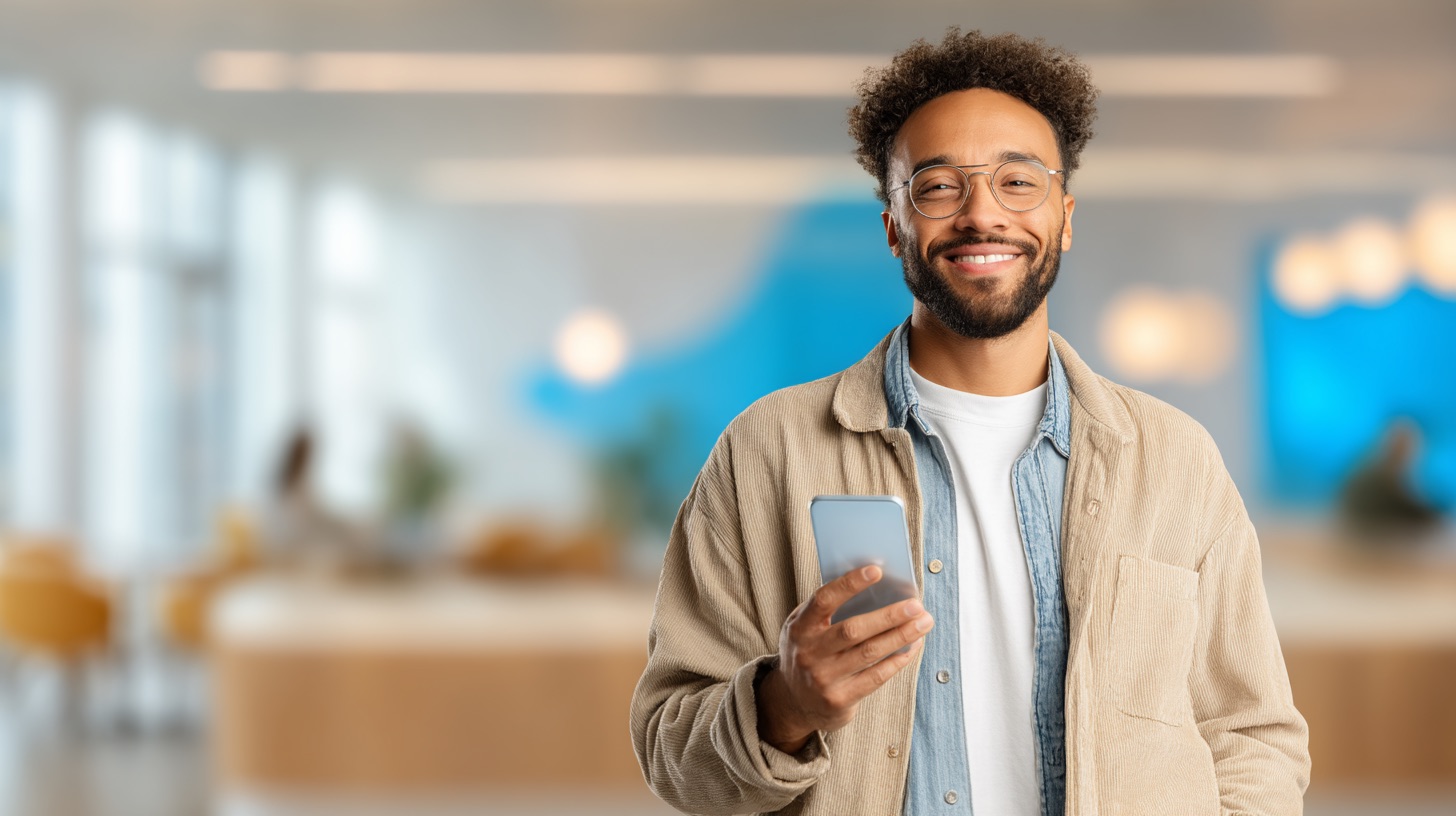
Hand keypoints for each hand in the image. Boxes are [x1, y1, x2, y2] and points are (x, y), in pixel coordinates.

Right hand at [755, 565, 932, 753]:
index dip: (849, 584)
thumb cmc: (809, 653)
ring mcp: (823, 678)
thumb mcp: (806, 629)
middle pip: (853, 630)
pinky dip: (897, 660)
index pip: (824, 600)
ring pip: (870, 652)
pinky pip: (875, 677)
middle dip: (889, 615)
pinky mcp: (839, 700)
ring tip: (923, 623)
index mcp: (799, 628)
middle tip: (916, 605)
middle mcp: (808, 653)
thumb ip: (830, 611)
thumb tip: (878, 588)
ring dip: (901, 636)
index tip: (876, 570)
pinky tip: (912, 647)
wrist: (793, 702)